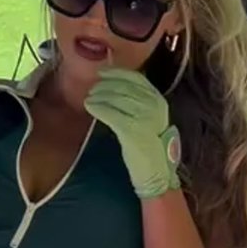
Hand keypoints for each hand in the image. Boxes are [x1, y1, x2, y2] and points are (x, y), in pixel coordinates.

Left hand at [84, 67, 181, 199]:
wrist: (156, 174)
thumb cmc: (148, 149)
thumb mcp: (148, 120)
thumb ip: (137, 104)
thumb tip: (116, 89)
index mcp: (158, 100)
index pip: (136, 78)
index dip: (117, 73)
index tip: (103, 73)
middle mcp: (153, 105)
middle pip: (124, 86)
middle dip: (105, 85)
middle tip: (92, 88)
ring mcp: (144, 116)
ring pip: (116, 98)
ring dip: (100, 95)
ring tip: (88, 97)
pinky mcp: (132, 129)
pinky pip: (111, 113)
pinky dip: (99, 108)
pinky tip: (90, 107)